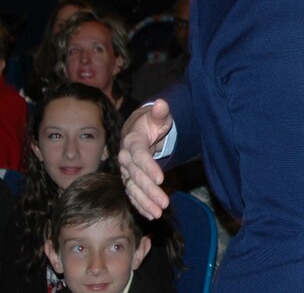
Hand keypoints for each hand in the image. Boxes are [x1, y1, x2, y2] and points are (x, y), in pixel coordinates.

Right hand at [118, 99, 172, 219]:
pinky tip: (150, 214)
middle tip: (164, 203)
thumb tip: (161, 103)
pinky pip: (132, 194)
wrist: (137, 130)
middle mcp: (125, 158)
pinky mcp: (129, 179)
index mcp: (132, 141)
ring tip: (158, 213)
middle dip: (149, 190)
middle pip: (136, 176)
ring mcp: (126, 171)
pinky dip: (140, 205)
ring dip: (144, 202)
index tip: (161, 178)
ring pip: (133, 189)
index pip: (140, 155)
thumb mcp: (158, 116)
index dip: (149, 167)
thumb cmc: (151, 122)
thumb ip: (160, 112)